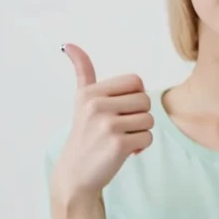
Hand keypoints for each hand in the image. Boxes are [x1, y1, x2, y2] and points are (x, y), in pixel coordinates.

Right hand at [49, 43, 153, 205]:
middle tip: (121, 128)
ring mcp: (107, 124)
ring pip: (149, 119)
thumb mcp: (81, 100)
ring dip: (140, 132)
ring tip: (121, 139)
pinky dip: (141, 146)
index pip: (136, 81)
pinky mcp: (118, 144)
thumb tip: (69, 44)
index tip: (120, 111)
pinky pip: (148, 137)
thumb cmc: (85, 135)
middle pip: (146, 100)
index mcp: (90, 92)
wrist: (76, 174)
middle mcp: (96, 105)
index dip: (134, 98)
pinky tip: (124, 152)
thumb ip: (82, 72)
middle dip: (139, 116)